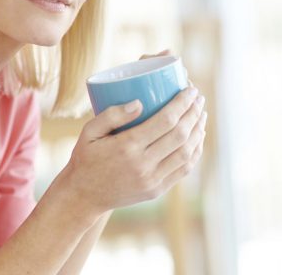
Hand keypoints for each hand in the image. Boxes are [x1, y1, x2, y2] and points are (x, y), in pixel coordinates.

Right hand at [63, 53, 205, 215]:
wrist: (84, 195)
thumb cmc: (86, 157)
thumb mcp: (88, 131)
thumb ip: (111, 115)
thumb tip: (139, 102)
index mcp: (126, 147)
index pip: (165, 121)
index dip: (181, 103)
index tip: (190, 89)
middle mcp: (143, 165)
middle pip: (180, 135)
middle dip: (193, 112)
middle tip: (198, 97)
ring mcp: (152, 180)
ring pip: (186, 153)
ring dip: (198, 130)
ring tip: (201, 113)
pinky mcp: (157, 190)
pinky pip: (184, 169)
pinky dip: (195, 151)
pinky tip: (197, 137)